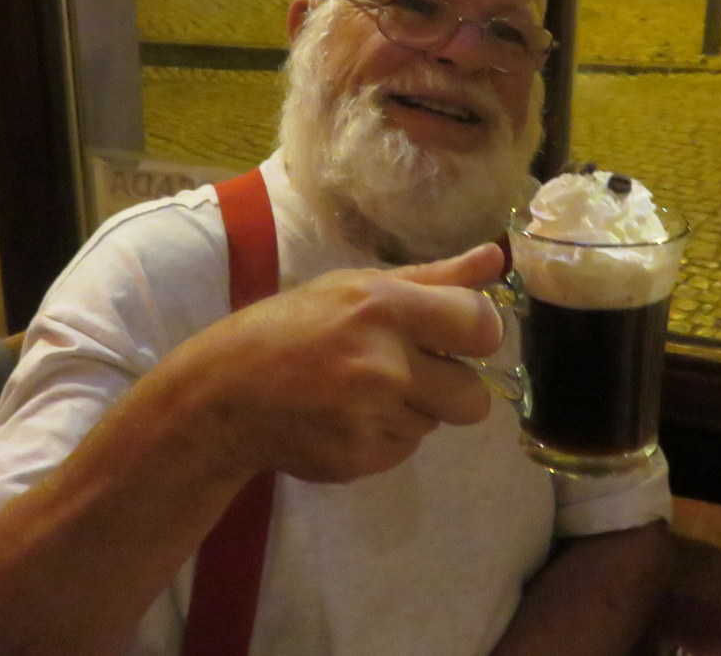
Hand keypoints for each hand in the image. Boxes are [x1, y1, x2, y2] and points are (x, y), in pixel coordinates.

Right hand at [169, 243, 505, 482]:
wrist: (224, 394)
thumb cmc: (293, 327)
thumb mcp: (356, 286)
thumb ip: (434, 278)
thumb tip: (497, 261)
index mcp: (384, 307)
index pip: (481, 326)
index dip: (477, 335)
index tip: (456, 337)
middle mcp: (384, 364)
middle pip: (474, 397)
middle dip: (450, 388)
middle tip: (407, 373)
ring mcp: (371, 417)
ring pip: (435, 423)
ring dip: (410, 409)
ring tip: (358, 392)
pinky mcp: (360, 458)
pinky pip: (404, 450)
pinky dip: (383, 436)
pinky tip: (344, 417)